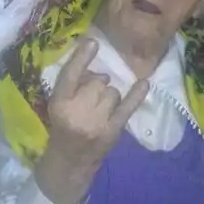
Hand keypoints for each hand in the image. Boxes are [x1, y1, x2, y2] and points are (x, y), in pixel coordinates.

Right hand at [47, 38, 149, 167]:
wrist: (70, 161)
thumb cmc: (63, 126)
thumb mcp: (59, 104)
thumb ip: (74, 84)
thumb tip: (99, 69)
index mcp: (59, 103)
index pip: (70, 75)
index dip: (81, 58)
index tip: (93, 42)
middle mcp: (77, 112)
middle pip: (98, 82)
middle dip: (97, 85)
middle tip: (90, 98)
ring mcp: (97, 122)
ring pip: (113, 92)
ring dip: (109, 97)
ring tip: (99, 110)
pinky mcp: (112, 131)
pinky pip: (127, 107)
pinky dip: (136, 95)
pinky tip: (144, 84)